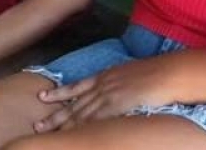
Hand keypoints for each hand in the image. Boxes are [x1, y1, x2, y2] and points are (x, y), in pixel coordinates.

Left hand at [33, 57, 176, 132]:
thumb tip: (120, 90)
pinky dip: (82, 127)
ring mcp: (108, 96)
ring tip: (46, 131)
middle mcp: (102, 85)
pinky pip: (95, 119)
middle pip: (74, 104)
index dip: (59, 93)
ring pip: (80, 114)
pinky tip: (72, 134)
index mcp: (105, 76)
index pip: (76, 86)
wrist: (168, 72)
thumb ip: (121, 81)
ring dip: (63, 124)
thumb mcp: (132, 72)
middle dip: (55, 115)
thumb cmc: (156, 72)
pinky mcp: (116, 106)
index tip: (43, 97)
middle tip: (38, 124)